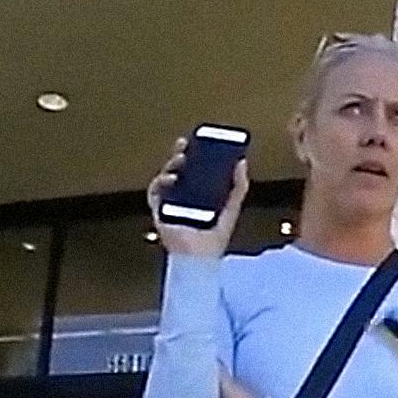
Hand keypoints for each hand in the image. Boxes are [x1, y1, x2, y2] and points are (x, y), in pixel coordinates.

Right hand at [146, 136, 247, 257]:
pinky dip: (160, 182)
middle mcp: (182, 196)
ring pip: (165, 177)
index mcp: (199, 193)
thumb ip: (238, 186)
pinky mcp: (158, 211)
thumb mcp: (231, 207)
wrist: (201, 257)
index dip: (195, 153)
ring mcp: (169, 202)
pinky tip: (171, 178)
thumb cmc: (215, 237)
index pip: (194, 168)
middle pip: (178, 169)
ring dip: (171, 165)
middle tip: (185, 144)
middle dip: (180, 154)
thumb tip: (242, 162)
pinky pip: (154, 192)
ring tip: (181, 158)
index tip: (198, 140)